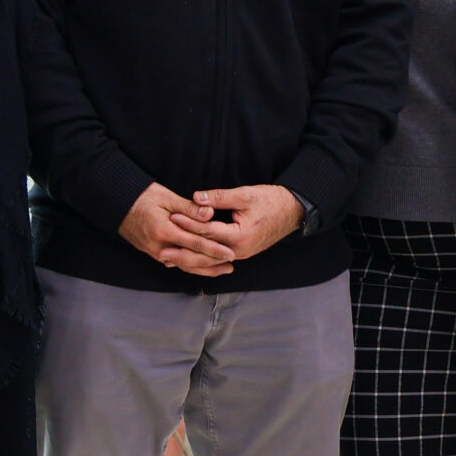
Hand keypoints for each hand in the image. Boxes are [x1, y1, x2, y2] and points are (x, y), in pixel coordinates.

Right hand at [120, 183, 235, 275]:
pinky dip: (189, 266)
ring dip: (203, 269)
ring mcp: (154, 252)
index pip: (195, 244)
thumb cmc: (142, 196)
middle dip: (212, 264)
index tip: (230, 253)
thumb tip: (210, 214)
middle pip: (191, 260)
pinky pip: (174, 263)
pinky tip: (200, 268)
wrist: (117, 203)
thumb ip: (189, 208)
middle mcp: (159, 246)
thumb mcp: (167, 197)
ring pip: (183, 265)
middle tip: (231, 265)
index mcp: (164, 231)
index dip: (214, 250)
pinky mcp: (152, 252)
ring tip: (221, 270)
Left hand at [177, 185, 304, 265]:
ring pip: (211, 260)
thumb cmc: (271, 200)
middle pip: (206, 254)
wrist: (293, 211)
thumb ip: (219, 197)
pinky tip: (189, 258)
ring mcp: (241, 254)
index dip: (189, 224)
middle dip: (183, 252)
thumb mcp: (245, 195)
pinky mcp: (241, 253)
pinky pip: (218, 259)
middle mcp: (239, 251)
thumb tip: (196, 198)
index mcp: (240, 236)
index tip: (172, 218)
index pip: (208, 232)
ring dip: (190, 259)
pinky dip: (203, 258)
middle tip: (162, 251)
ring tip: (170, 259)